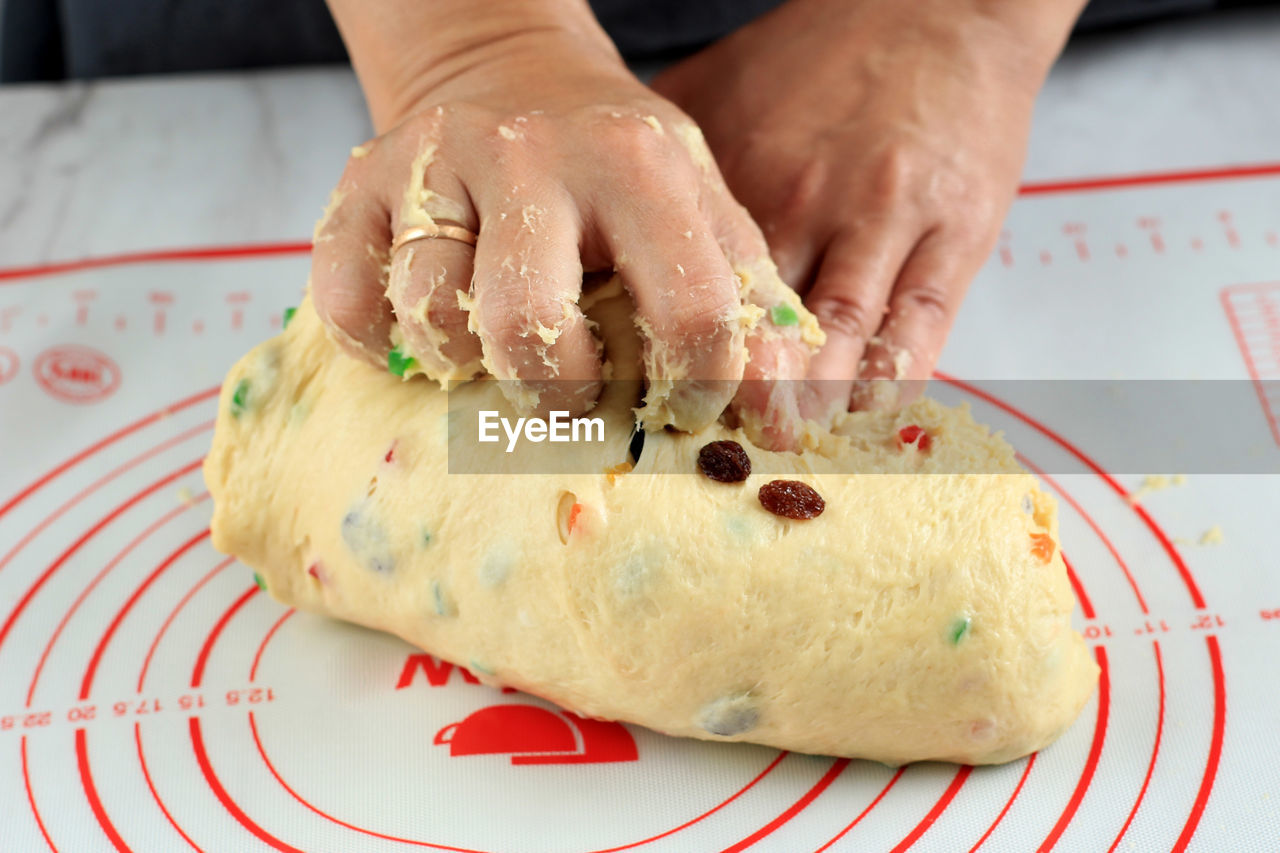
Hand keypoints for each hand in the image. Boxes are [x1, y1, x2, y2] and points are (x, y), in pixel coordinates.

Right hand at [311, 22, 816, 437]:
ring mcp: (434, 165)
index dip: (699, 389)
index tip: (684, 406)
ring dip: (468, 362)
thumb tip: (784, 429)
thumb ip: (751, 311)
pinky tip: (430, 335)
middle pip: (527, 326)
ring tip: (498, 344)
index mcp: (637, 166)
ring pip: (431, 317)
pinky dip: (386, 346)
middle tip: (571, 387)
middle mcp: (527, 155)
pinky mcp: (360, 184)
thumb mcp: (700, 211)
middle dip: (555, 391)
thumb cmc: (618, 171)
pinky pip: (351, 306)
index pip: (690, 311)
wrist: (511, 75)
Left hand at [654, 0, 1083, 411]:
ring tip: (779, 444)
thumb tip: (591, 226)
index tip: (646, 400)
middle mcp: (809, 200)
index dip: (667, 349)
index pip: (694, 284)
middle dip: (732, 393)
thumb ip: (660, 162)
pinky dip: (890, 379)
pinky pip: (919, 327)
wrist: (936, 7)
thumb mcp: (715, 89)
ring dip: (808, 400)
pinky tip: (862, 413)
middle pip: (761, 322)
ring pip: (839, 336)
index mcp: (742, 174)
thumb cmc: (816, 60)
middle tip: (708, 446)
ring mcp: (886, 220)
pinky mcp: (955, 235)